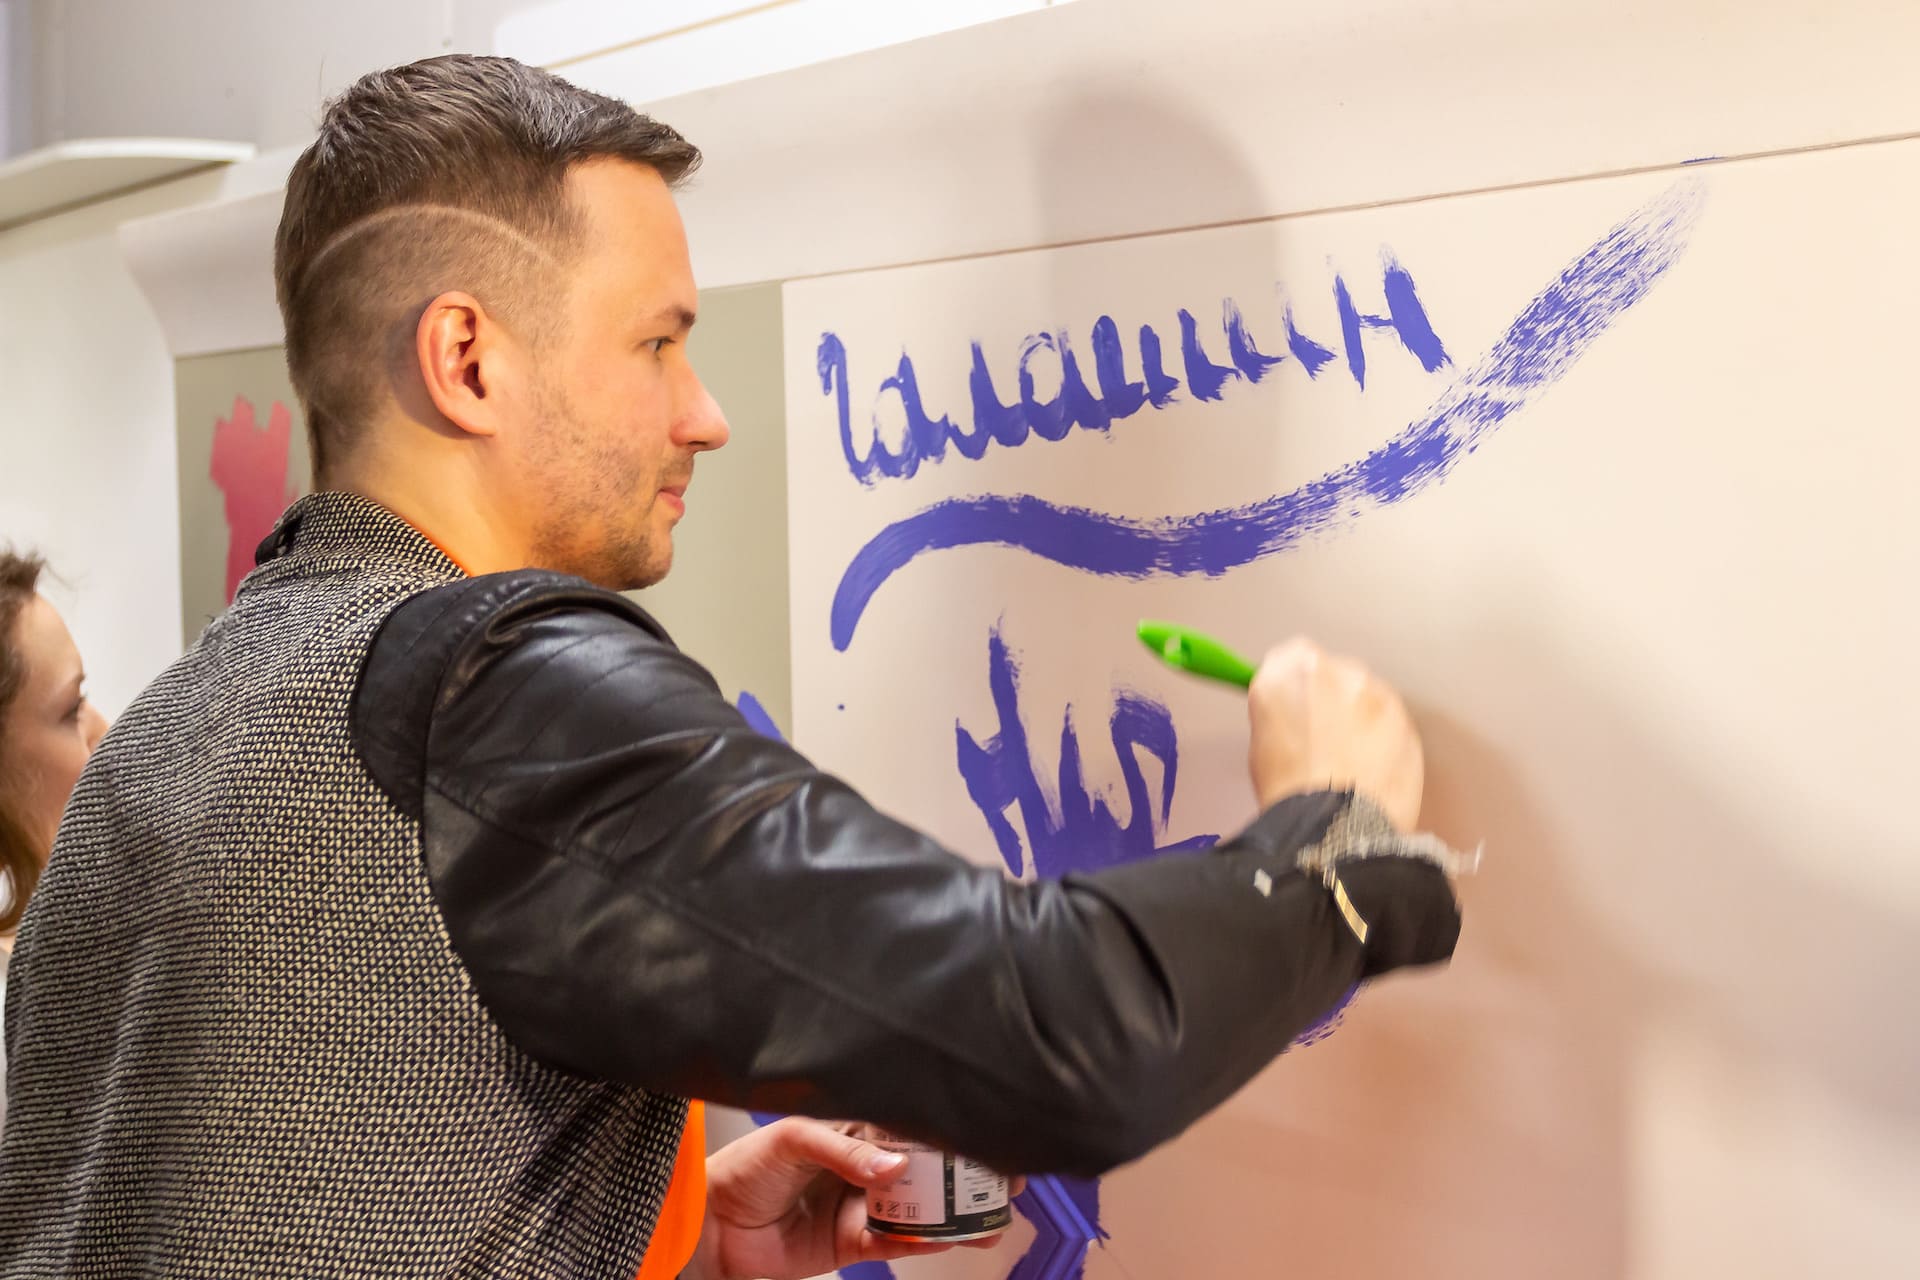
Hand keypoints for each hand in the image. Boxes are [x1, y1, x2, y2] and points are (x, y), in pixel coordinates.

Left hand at [689, 1118, 1008, 1279]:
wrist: (708, 1225)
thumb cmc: (742, 1168)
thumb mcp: (794, 1140)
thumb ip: (845, 1151)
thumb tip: (895, 1164)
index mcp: (851, 1130)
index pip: (907, 1128)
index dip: (944, 1133)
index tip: (980, 1136)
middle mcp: (861, 1168)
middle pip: (922, 1171)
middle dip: (962, 1176)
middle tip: (1001, 1180)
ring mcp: (858, 1207)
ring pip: (917, 1210)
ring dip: (951, 1213)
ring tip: (987, 1216)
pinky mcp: (850, 1244)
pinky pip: (894, 1242)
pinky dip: (921, 1241)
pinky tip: (945, 1236)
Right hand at [1247, 637, 1423, 829]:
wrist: (1336, 826)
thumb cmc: (1286, 790)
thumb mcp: (1262, 742)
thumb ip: (1282, 710)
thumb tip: (1297, 713)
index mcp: (1290, 671)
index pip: (1291, 657)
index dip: (1295, 684)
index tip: (1295, 705)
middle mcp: (1338, 671)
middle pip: (1335, 673)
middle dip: (1331, 698)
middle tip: (1324, 738)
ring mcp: (1378, 694)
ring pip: (1367, 696)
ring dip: (1360, 717)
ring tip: (1351, 761)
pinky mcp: (1408, 721)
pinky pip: (1391, 722)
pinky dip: (1383, 740)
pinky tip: (1372, 771)